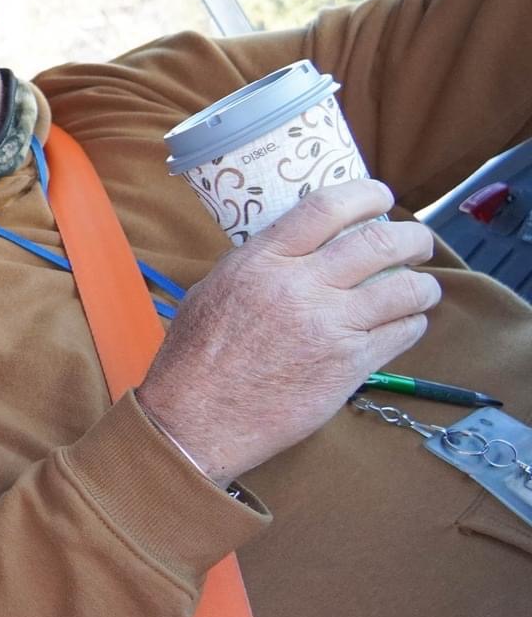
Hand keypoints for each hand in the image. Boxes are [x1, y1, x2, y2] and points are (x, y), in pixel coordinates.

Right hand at [138, 179, 439, 483]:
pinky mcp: (348, 366)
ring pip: (405, 289)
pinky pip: (402, 332)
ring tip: (421, 289)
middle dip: (413, 238)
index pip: (327, 208)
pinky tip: (403, 325)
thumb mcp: (214, 291)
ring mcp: (328, 326)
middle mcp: (299, 287)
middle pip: (380, 242)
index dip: (366, 195)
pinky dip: (410, 324)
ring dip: (423, 286)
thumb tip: (296, 250)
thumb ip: (259, 266)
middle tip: (417, 244)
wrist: (194, 420)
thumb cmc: (194, 360)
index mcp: (262, 262)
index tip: (380, 198)